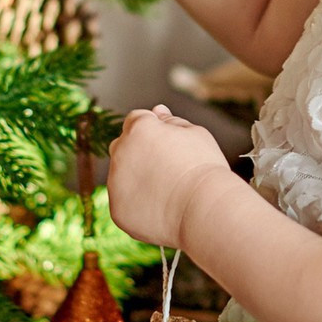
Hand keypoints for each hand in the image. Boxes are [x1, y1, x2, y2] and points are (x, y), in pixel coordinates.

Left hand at [107, 105, 230, 248]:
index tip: (173, 146)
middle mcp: (120, 152)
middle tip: (169, 168)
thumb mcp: (195, 134)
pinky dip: (138, 203)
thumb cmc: (205, 169)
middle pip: (123, 145)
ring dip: (137, 178)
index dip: (155, 131)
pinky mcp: (117, 210)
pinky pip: (124, 202)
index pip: (137, 120)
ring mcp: (116, 182)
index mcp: (139, 128)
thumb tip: (157, 111)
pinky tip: (161, 208)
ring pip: (121, 175)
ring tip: (168, 191)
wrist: (204, 211)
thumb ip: (171, 121)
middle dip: (139, 151)